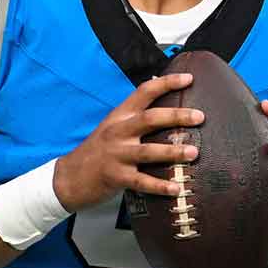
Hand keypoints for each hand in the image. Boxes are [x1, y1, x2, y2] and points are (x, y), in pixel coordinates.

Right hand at [52, 74, 202, 210]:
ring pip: (148, 151)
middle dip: (176, 117)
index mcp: (120, 116)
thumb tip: (166, 105)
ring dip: (172, 151)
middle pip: (149, 119)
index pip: (144, 92)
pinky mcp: (115, 177)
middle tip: (199, 117)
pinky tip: (176, 188)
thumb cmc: (97, 151)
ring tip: (193, 152)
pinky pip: (141, 181)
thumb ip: (136, 117)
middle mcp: (118, 132)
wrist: (67, 177)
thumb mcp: (113, 127)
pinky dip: (159, 185)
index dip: (167, 83)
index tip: (189, 79)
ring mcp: (116, 155)